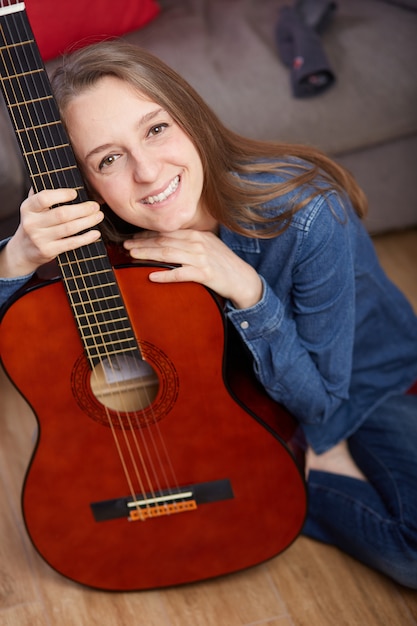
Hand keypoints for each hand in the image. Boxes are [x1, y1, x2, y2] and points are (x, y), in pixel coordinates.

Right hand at [0, 188, 103, 278]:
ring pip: (68, 229)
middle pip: (61, 214)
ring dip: (87, 222)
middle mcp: (31, 223)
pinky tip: (96, 233)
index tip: (76, 193)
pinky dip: (85, 238)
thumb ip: (44, 194)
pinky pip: (70, 244)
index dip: (61, 195)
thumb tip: (67, 179)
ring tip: (98, 216)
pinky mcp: (48, 251)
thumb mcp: (33, 208)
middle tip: (95, 206)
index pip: (44, 198)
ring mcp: (39, 238)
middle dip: (82, 209)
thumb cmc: (36, 223)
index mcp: (28, 207)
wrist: (24, 249)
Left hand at [123, 229, 262, 308]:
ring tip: (132, 256)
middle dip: (142, 243)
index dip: (146, 235)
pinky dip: (165, 275)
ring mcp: (201, 258)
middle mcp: (197, 243)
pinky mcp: (205, 274)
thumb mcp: (206, 246)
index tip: (132, 238)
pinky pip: (181, 274)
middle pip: (163, 241)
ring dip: (147, 254)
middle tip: (125, 246)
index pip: (166, 233)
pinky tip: (151, 276)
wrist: (242, 278)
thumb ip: (188, 242)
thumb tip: (165, 242)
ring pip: (168, 254)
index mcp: (196, 234)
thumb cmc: (222, 264)